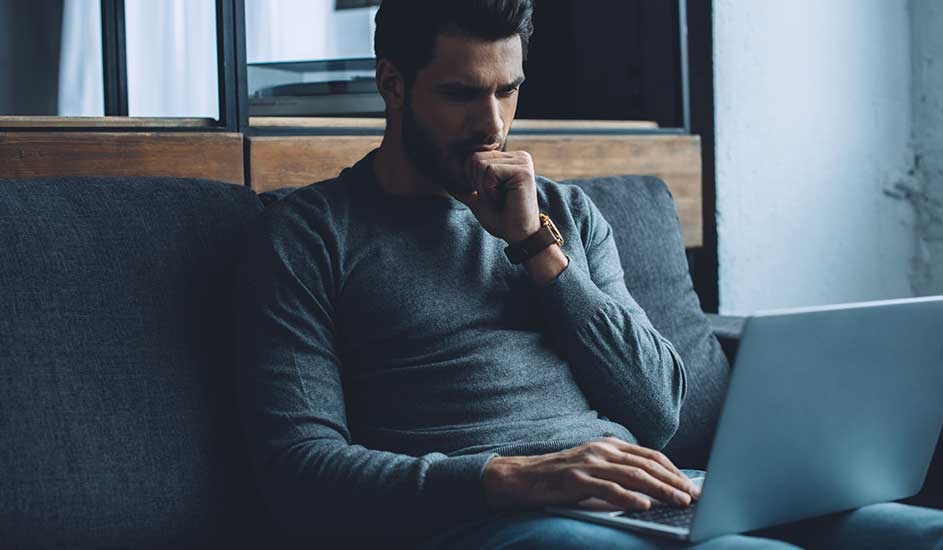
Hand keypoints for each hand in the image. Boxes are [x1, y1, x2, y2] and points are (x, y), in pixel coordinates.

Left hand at [452, 150, 540, 242]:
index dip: (473, 179)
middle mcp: (518, 156)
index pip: (475, 156)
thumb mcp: (477, 199)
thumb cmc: (501, 219)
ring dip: (483, 187)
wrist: (519, 236)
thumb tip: (443, 178)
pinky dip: (489, 189)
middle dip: (477, 182)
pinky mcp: (523, 171)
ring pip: (480, 163)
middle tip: (495, 198)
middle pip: (475, 157)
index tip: (489, 195)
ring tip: (499, 198)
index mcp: (510, 159)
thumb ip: (464, 187)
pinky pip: (489, 171)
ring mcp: (523, 162)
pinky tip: (503, 198)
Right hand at [482, 437, 699, 511]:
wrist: (522, 476)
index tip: (691, 486)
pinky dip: (628, 497)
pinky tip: (643, 505)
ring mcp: (589, 464)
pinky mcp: (576, 480)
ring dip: (659, 489)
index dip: (673, 471)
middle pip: (646, 465)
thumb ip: (620, 472)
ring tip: (678, 502)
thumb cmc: (561, 476)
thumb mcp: (595, 467)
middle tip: (693, 497)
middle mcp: (602, 450)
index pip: (650, 456)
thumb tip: (654, 490)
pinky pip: (607, 489)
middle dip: (673, 481)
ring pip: (632, 476)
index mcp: (609, 445)